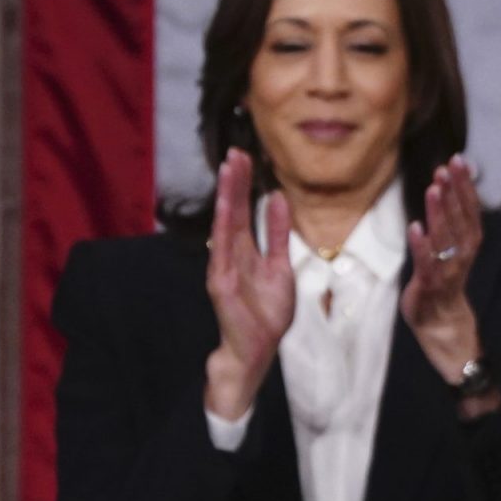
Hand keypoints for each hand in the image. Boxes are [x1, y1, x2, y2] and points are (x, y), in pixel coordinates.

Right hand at [204, 149, 294, 419]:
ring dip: (228, 196)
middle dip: (234, 182)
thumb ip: (278, 234)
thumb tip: (280, 199)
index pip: (244, 211)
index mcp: (245, 250)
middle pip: (233, 211)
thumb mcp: (280, 267)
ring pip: (225, 224)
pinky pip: (223, 250)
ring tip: (229, 170)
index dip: (244, 185)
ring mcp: (222, 266)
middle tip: (236, 152)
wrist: (256, 349)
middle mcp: (230, 254)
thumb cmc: (266, 312)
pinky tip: (227, 207)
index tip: (246, 157)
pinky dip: (225, 227)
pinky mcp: (219, 283)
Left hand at [401, 155, 485, 387]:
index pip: (470, 209)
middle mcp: (462, 254)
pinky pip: (426, 263)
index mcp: (469, 243)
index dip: (465, 185)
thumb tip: (444, 186)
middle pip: (460, 218)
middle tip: (446, 166)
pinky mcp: (430, 284)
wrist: (441, 323)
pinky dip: (422, 246)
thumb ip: (449, 220)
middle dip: (454, 192)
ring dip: (439, 212)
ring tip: (433, 188)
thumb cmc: (442, 280)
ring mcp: (447, 270)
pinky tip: (415, 227)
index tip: (458, 161)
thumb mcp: (450, 248)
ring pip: (446, 237)